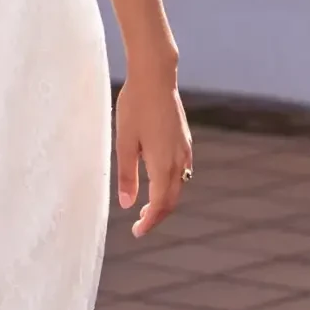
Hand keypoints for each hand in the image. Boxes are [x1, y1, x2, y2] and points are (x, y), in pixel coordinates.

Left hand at [114, 71, 191, 237]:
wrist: (156, 77)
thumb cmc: (135, 107)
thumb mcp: (124, 143)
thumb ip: (126, 175)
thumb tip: (128, 204)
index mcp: (163, 164)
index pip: (161, 204)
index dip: (149, 222)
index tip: (137, 232)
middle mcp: (179, 161)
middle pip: (172, 199)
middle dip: (157, 215)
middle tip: (139, 224)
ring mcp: (185, 150)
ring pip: (179, 185)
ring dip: (165, 200)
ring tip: (146, 206)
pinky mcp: (185, 140)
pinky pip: (182, 171)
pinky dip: (171, 184)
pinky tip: (158, 181)